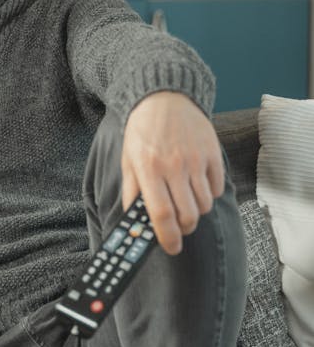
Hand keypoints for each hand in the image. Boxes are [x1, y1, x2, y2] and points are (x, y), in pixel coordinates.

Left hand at [121, 92, 223, 255]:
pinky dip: (210, 194)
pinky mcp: (212, 153)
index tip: (171, 248)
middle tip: (179, 227)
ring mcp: (196, 159)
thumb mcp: (128, 160)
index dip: (167, 237)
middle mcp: (174, 166)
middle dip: (184, 229)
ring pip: (205, 205)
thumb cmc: (142, 132)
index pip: (162, 214)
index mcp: (149, 169)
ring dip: (197, 212)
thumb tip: (135, 221)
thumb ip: (132, 191)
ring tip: (187, 203)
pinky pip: (217, 188)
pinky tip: (198, 186)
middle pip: (188, 215)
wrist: (164, 98)